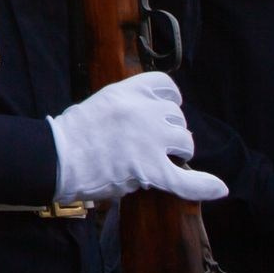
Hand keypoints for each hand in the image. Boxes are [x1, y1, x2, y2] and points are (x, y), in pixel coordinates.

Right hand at [46, 71, 226, 204]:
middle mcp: (142, 111)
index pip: (164, 84)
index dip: (171, 98)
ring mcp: (148, 140)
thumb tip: (155, 117)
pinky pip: (185, 179)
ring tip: (163, 161)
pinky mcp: (149, 170)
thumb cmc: (70, 136)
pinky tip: (218, 188)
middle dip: (171, 130)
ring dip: (178, 152)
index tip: (170, 107)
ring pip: (185, 141)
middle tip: (155, 145)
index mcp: (126, 92)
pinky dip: (203, 185)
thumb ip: (127, 106)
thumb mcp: (100, 104)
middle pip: (176, 115)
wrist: (55, 159)